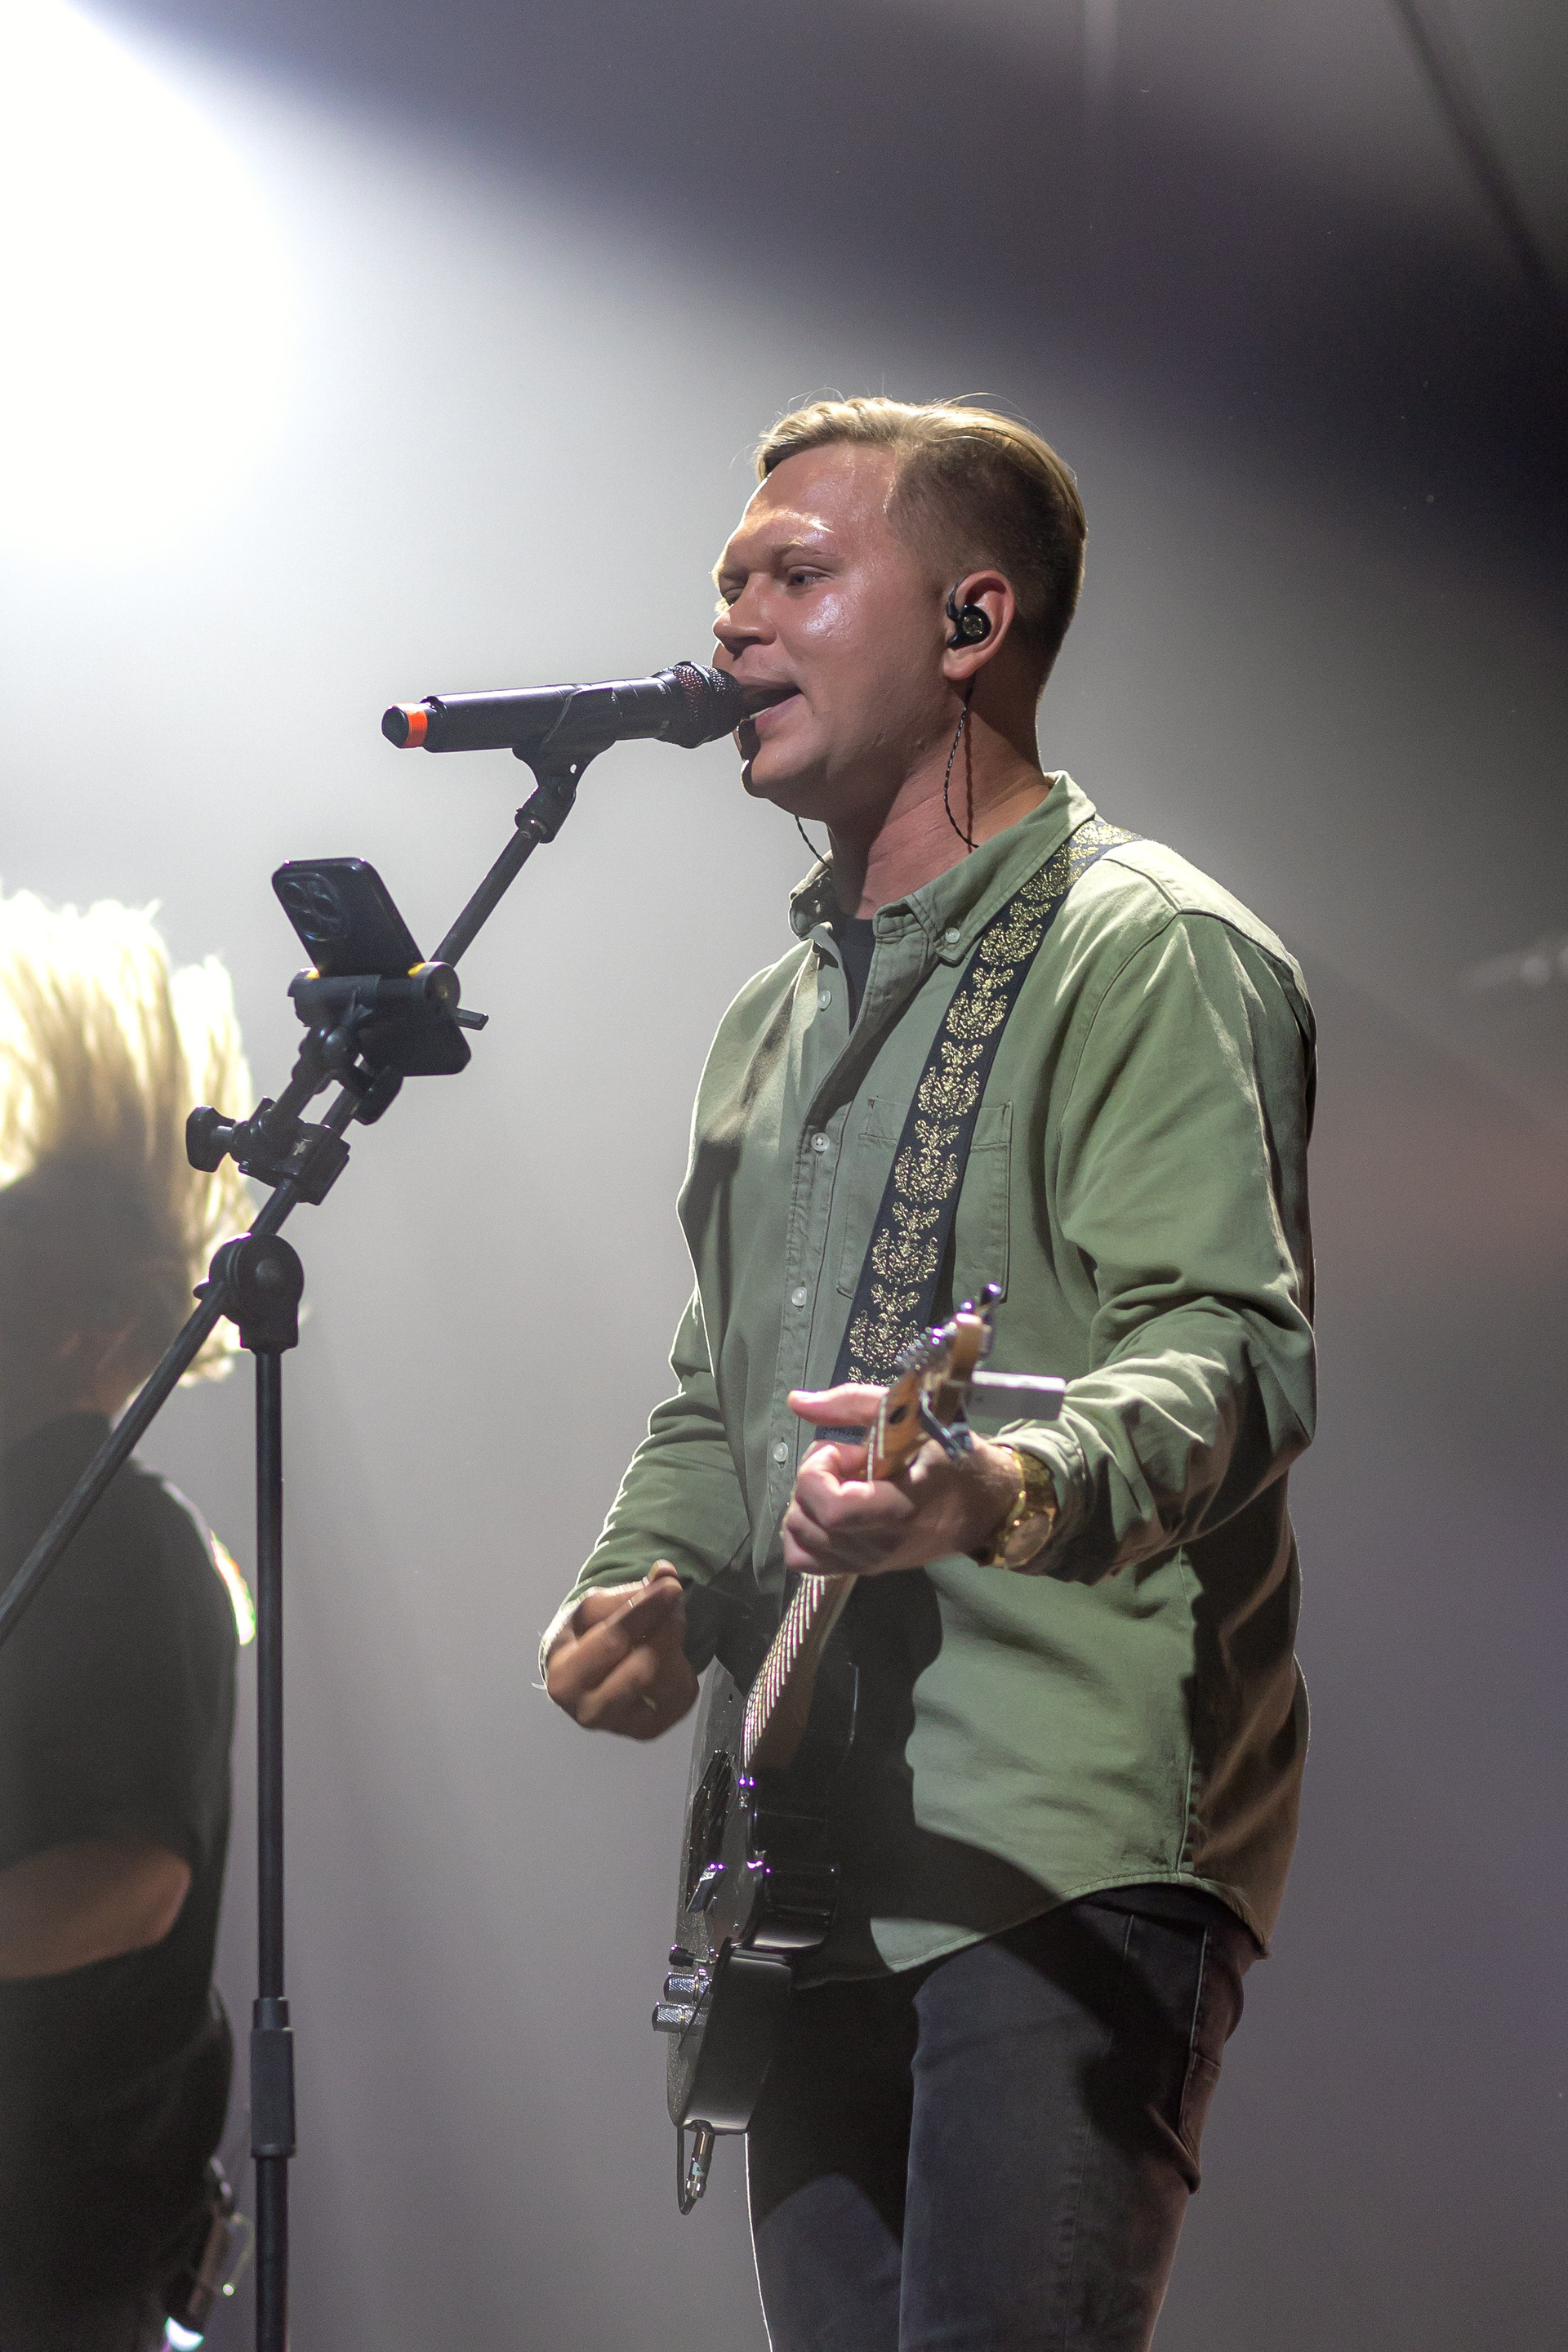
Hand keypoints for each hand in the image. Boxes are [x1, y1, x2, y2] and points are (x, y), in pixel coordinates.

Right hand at [544, 1562, 698, 1738]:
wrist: (582, 1678)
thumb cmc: (585, 1637)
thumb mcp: (592, 1610)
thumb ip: (628, 1593)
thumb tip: (666, 1573)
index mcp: (564, 1678)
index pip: (613, 1641)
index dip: (645, 1611)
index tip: (671, 1586)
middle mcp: (588, 1712)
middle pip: (645, 1666)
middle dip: (667, 1627)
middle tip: (675, 1600)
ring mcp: (620, 1728)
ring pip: (666, 1682)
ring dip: (676, 1645)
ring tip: (666, 1627)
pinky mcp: (648, 1732)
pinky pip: (681, 1697)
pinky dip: (682, 1669)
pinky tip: (665, 1659)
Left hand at [782, 1385, 1018, 1578]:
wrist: (985, 1507)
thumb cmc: (955, 1458)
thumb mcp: (916, 1417)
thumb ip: (854, 1403)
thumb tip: (796, 1402)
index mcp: (898, 1511)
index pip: (831, 1509)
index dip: (820, 1472)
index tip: (846, 1450)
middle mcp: (878, 1546)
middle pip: (806, 1520)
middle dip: (813, 1478)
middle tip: (849, 1461)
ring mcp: (867, 1563)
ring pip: (798, 1538)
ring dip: (808, 1501)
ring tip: (843, 1484)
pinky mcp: (861, 1569)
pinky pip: (805, 1559)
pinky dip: (805, 1529)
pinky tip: (829, 1506)